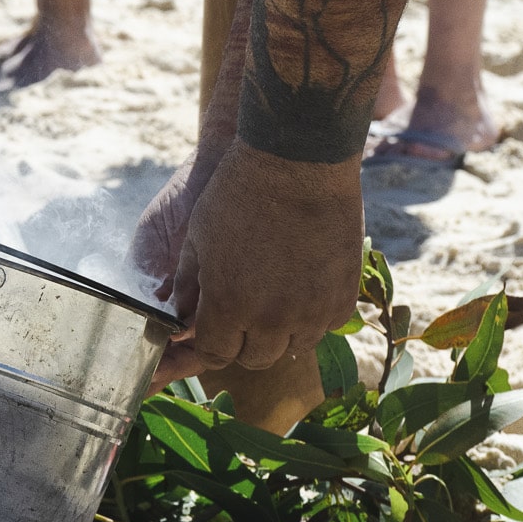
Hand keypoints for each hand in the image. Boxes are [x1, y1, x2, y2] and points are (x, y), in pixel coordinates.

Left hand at [156, 142, 362, 385]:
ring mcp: (311, 312)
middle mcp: (271, 320)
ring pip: (292, 346)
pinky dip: (312, 315)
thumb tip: (180, 315)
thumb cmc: (239, 193)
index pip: (214, 354)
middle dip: (242, 342)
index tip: (210, 333)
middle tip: (240, 315)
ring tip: (273, 296)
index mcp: (228, 306)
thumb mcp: (198, 236)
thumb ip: (189, 285)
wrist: (297, 162)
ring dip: (280, 332)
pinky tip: (303, 285)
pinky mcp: (343, 299)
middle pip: (254, 358)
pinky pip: (325, 325)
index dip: (208, 346)